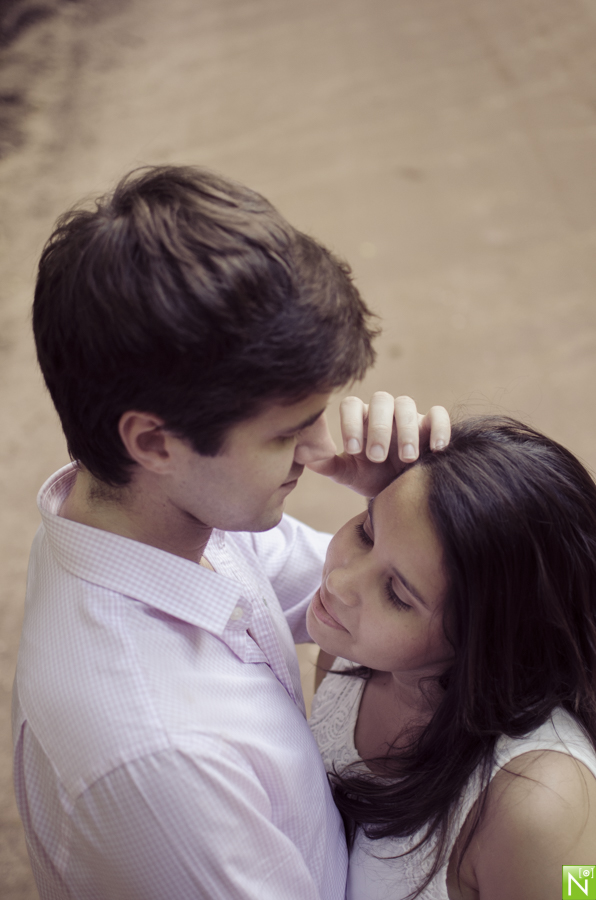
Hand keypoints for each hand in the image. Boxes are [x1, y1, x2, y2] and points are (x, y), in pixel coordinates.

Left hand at [307, 393, 449, 496]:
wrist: (399, 492)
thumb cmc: (370, 478)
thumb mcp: (346, 474)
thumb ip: (324, 463)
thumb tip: (300, 451)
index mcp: (360, 418)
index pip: (352, 405)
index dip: (351, 423)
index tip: (353, 450)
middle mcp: (383, 412)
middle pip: (381, 400)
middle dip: (378, 428)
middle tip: (377, 457)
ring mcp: (408, 416)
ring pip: (406, 405)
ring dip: (406, 430)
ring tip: (406, 458)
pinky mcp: (432, 425)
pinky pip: (438, 415)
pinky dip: (439, 428)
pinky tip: (437, 450)